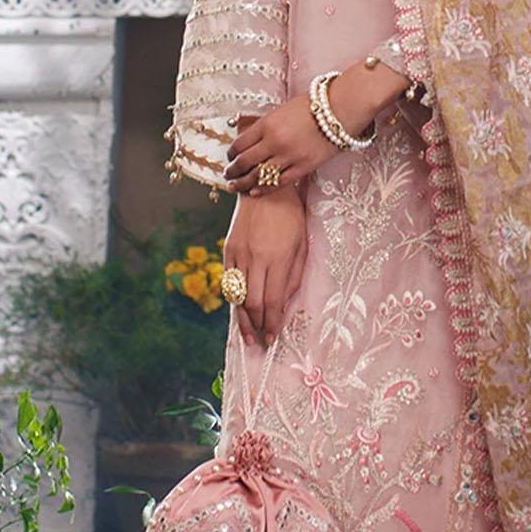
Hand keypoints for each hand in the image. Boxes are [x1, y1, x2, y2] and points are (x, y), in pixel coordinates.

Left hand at [224, 93, 340, 195]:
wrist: (339, 110)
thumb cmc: (313, 106)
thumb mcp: (282, 110)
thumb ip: (267, 125)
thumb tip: (253, 138)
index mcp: (267, 124)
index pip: (240, 144)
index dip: (231, 154)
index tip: (230, 157)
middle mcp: (274, 141)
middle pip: (245, 162)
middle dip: (233, 171)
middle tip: (228, 175)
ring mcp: (288, 156)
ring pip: (259, 176)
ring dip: (244, 183)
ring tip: (236, 186)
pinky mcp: (303, 167)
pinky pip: (279, 183)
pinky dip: (264, 189)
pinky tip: (255, 192)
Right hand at [224, 184, 306, 345]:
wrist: (265, 187)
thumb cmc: (292, 216)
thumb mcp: (302, 243)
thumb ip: (294, 276)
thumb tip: (285, 304)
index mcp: (279, 257)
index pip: (272, 301)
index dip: (272, 323)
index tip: (274, 338)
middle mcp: (256, 258)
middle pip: (253, 303)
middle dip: (257, 327)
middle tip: (261, 344)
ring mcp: (239, 253)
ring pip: (237, 295)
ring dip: (242, 320)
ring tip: (247, 337)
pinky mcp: (228, 249)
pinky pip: (229, 281)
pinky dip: (233, 299)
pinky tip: (239, 311)